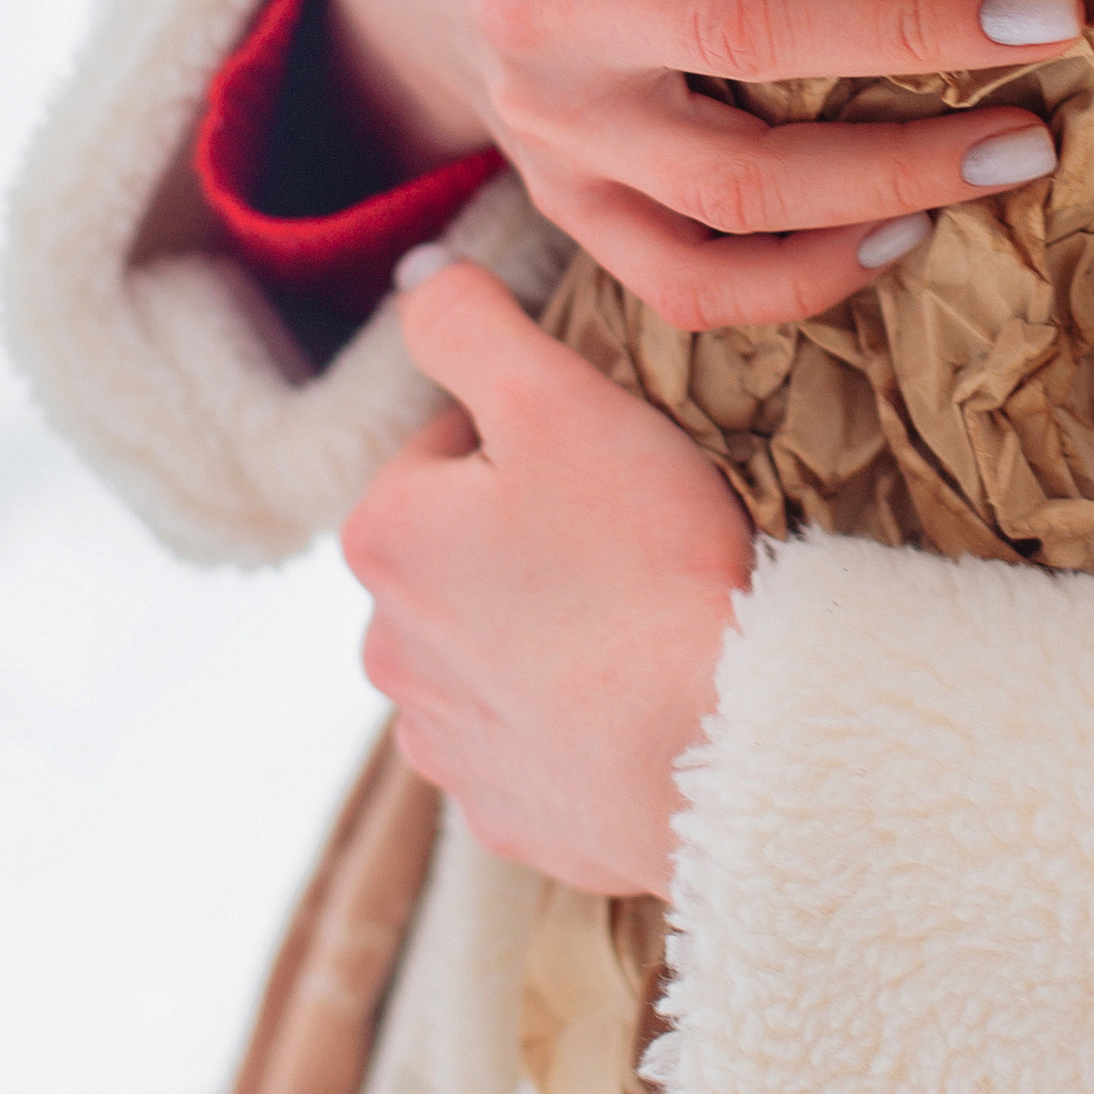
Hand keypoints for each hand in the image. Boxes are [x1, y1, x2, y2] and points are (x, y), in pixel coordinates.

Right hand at [320, 0, 1080, 333]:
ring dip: (896, 178)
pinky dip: (798, 285)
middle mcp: (534, 17)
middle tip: (1065, 13)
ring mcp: (550, 134)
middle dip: (918, 35)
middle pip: (742, 42)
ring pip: (733, 190)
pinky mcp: (570, 215)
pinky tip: (908, 245)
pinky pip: (686, 283)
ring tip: (1037, 143)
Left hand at [343, 251, 751, 894]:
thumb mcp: (557, 401)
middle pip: (464, 553)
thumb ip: (470, 325)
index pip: (450, 447)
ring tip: (638, 624)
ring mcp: (442, 742)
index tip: (610, 466)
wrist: (711, 750)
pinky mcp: (504, 812)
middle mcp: (384, 648)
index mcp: (382, 536)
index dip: (539, 440)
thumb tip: (417, 280)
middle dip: (530, 540)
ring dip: (544, 632)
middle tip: (631, 541)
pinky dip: (572, 719)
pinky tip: (636, 702)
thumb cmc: (641, 564)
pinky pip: (531, 742)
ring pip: (490, 650)